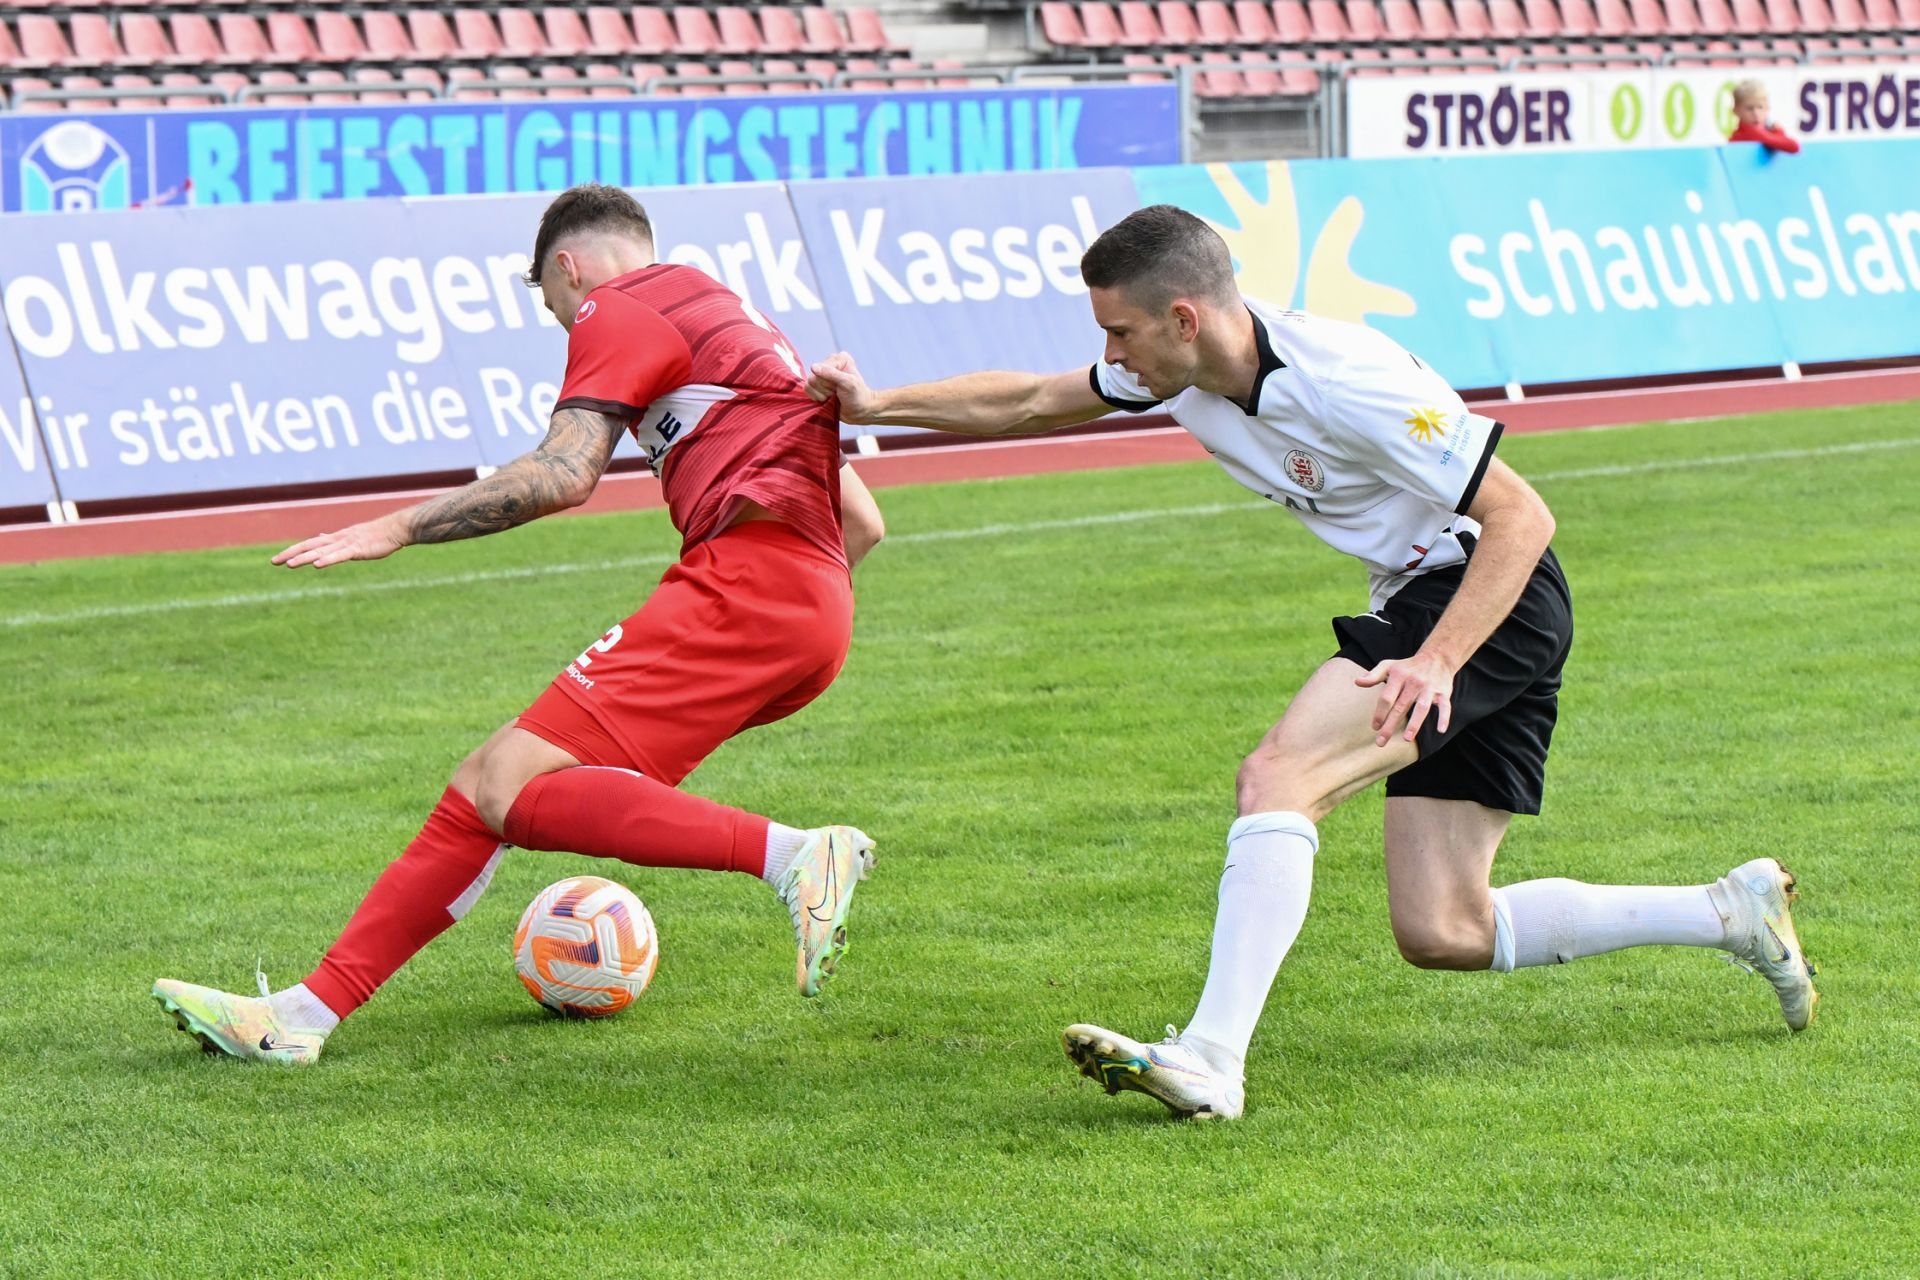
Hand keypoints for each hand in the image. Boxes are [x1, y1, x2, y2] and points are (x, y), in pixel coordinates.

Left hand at [272, 515, 405, 568]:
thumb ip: (335, 539)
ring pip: (321, 551)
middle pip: (309, 546)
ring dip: (304, 558)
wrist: (395, 528)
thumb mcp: (352, 537)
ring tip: (289, 565)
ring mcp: (347, 544)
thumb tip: (320, 536)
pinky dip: (327, 559)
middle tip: (273, 562)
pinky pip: (340, 555)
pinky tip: (317, 564)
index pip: (309, 544)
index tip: (278, 559)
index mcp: (336, 538)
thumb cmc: (377, 534)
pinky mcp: (358, 549)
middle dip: (291, 554)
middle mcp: (337, 539)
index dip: (293, 550)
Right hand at [807, 352, 878, 422]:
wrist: (859, 411)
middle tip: (838, 392)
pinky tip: (827, 399)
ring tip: (834, 395)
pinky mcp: (816, 385)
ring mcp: (821, 375)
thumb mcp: (847, 383)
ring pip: (809, 384)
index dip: (829, 382)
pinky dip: (817, 398)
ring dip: (822, 395)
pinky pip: (807, 390)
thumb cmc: (857, 396)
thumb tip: (813, 367)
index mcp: (839, 358)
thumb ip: (831, 374)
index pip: (821, 368)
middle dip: (826, 389)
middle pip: (813, 377)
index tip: (841, 387)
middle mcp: (829, 363)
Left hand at [1354, 650, 1456, 746]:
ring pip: (1421, 707)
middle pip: (1400, 706)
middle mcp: (1414, 682)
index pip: (1386, 697)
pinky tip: (1440, 730)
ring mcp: (1429, 688)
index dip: (1380, 713)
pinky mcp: (1444, 692)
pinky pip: (1445, 706)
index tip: (1375, 727)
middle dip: (1390, 725)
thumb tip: (1357, 682)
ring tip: (1406, 739)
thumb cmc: (1408, 666)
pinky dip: (1444, 717)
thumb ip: (1373, 675)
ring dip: (1415, 723)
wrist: (1437, 657)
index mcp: (1399, 676)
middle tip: (1381, 742)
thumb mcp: (1389, 666)